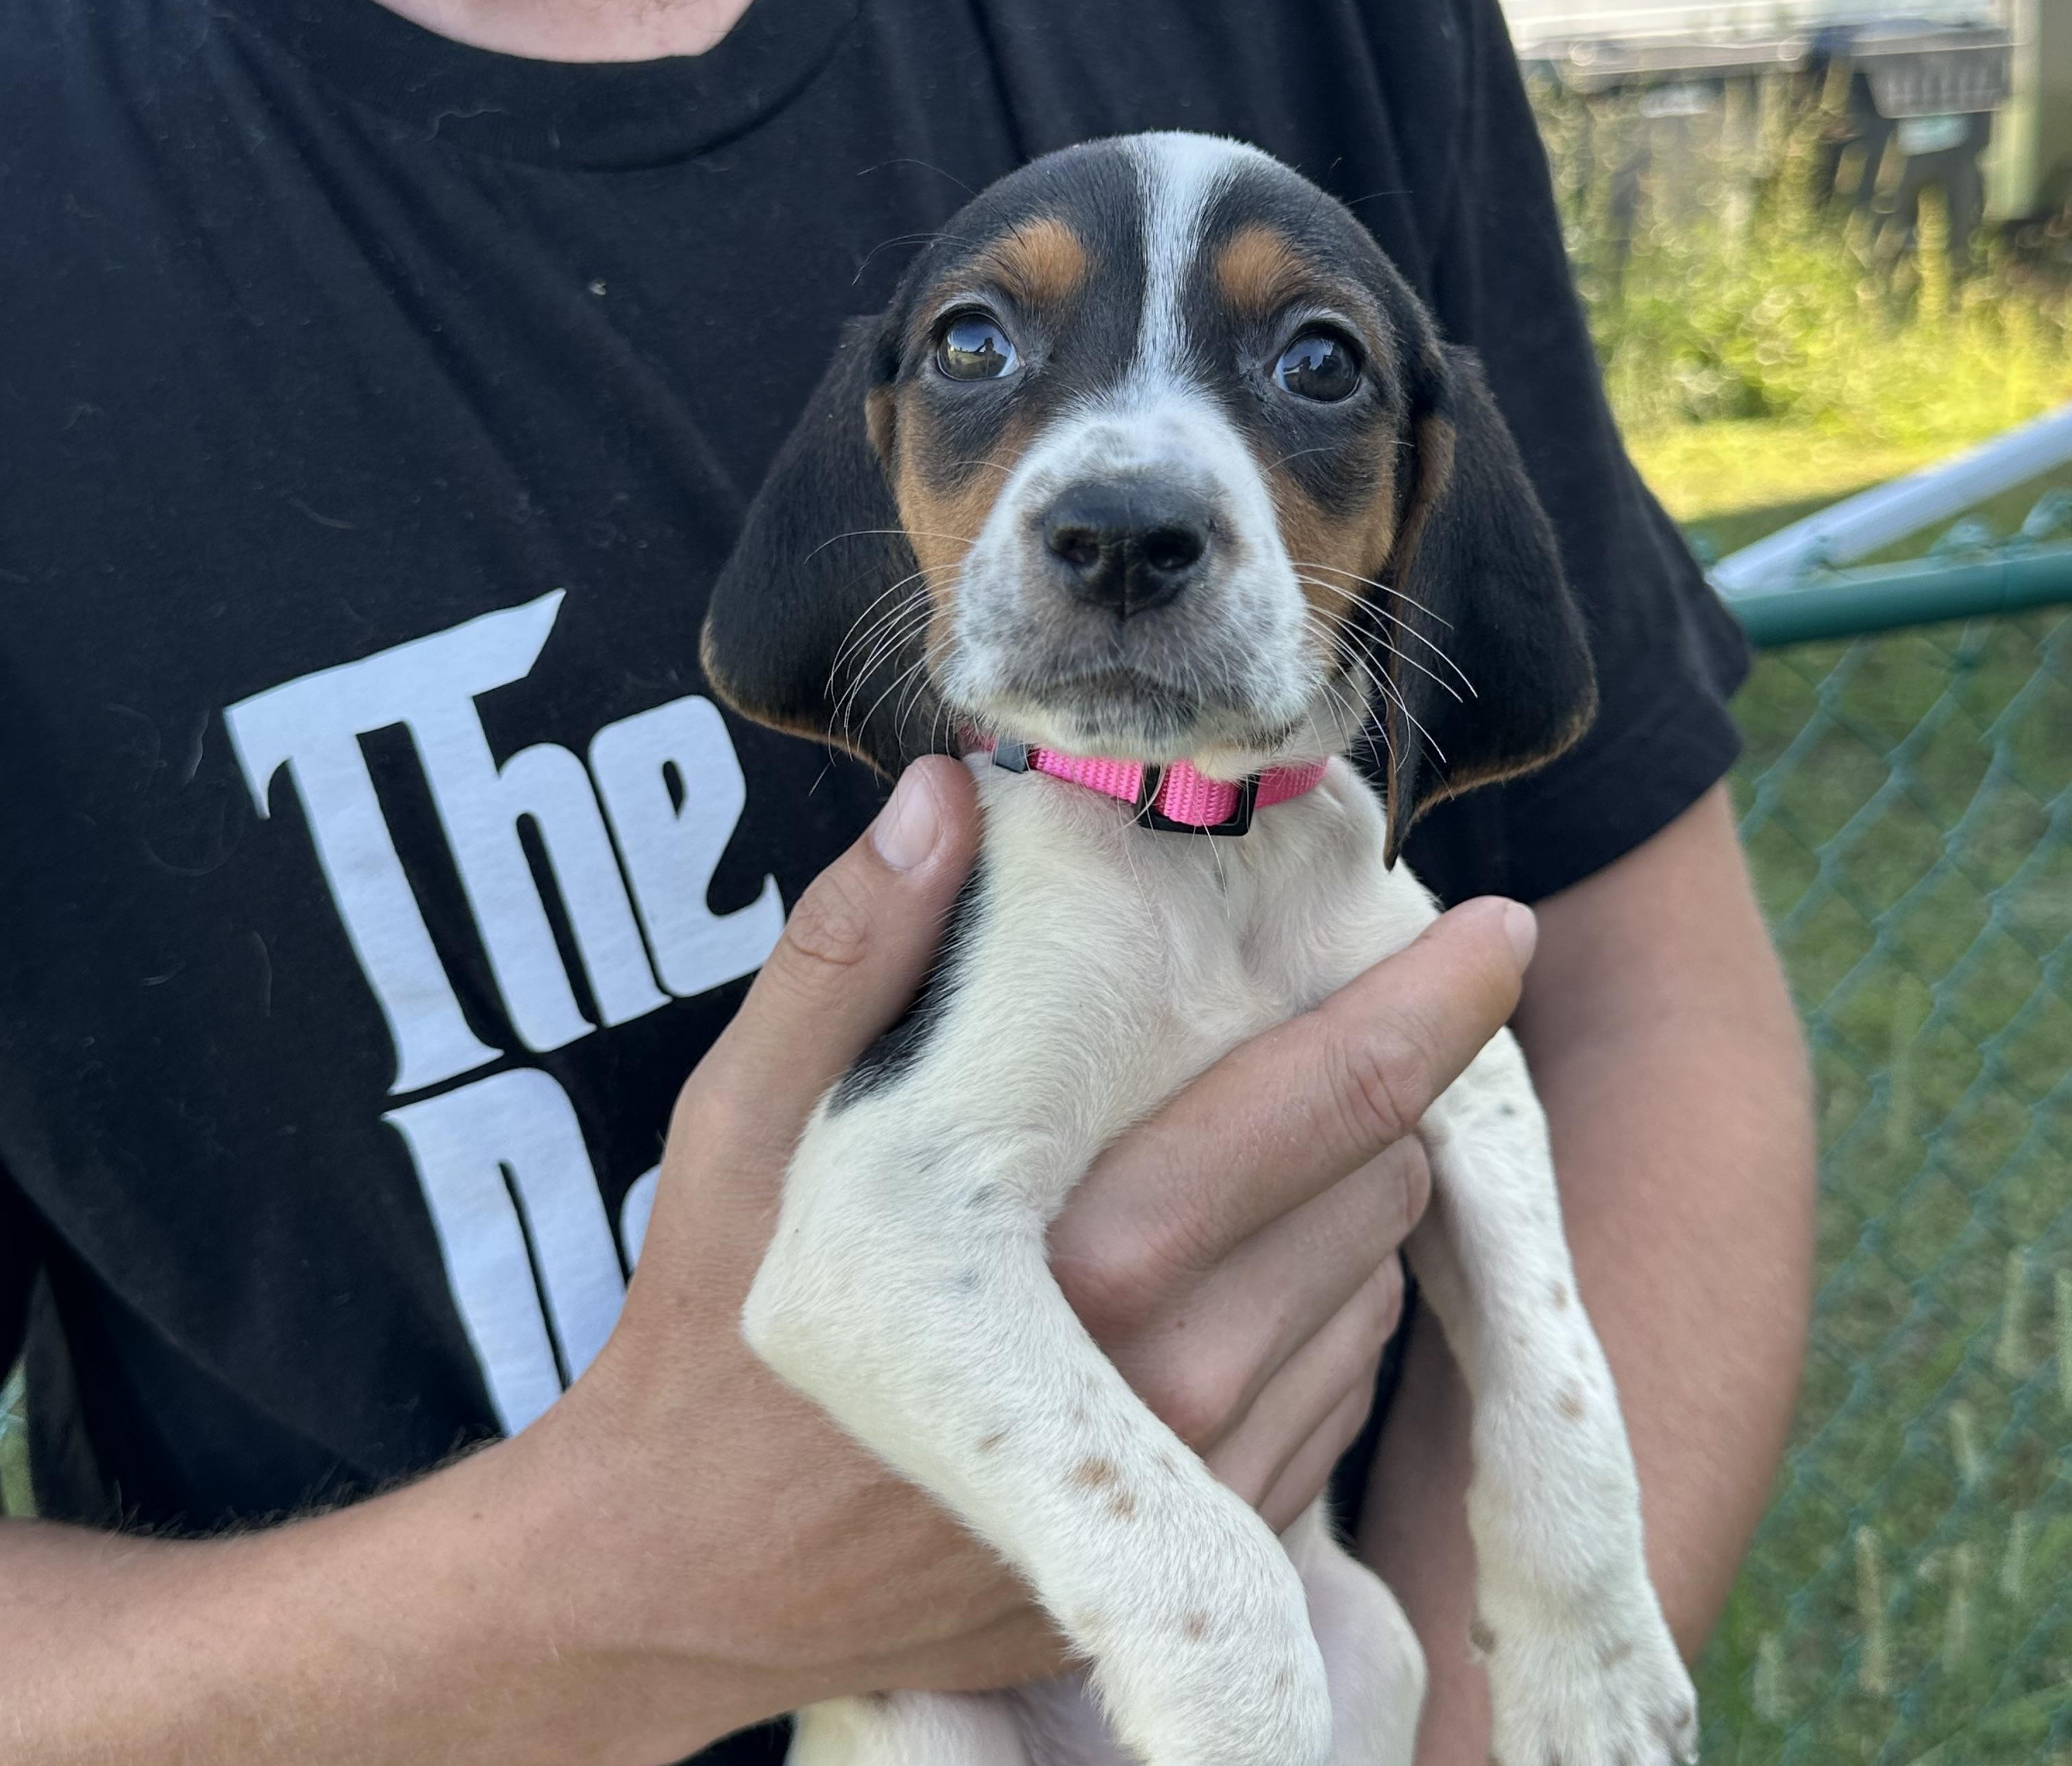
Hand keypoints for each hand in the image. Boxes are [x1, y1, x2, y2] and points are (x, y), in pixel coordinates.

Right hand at [520, 758, 1534, 1757]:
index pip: (1331, 1099)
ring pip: (1373, 1296)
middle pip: (1377, 1187)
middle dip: (1365, 1095)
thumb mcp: (744, 1124)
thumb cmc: (714, 1327)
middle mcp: (1172, 1386)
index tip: (1499, 931)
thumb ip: (850, 956)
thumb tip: (950, 797)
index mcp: (1079, 1253)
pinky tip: (1217, 1283)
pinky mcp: (1206, 1564)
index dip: (1434, 1001)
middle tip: (1303, 1038)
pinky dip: (1316, 1320)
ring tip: (1237, 1164)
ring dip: (1342, 1210)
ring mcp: (1204, 1494)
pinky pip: (1340, 1405)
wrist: (684, 1582)